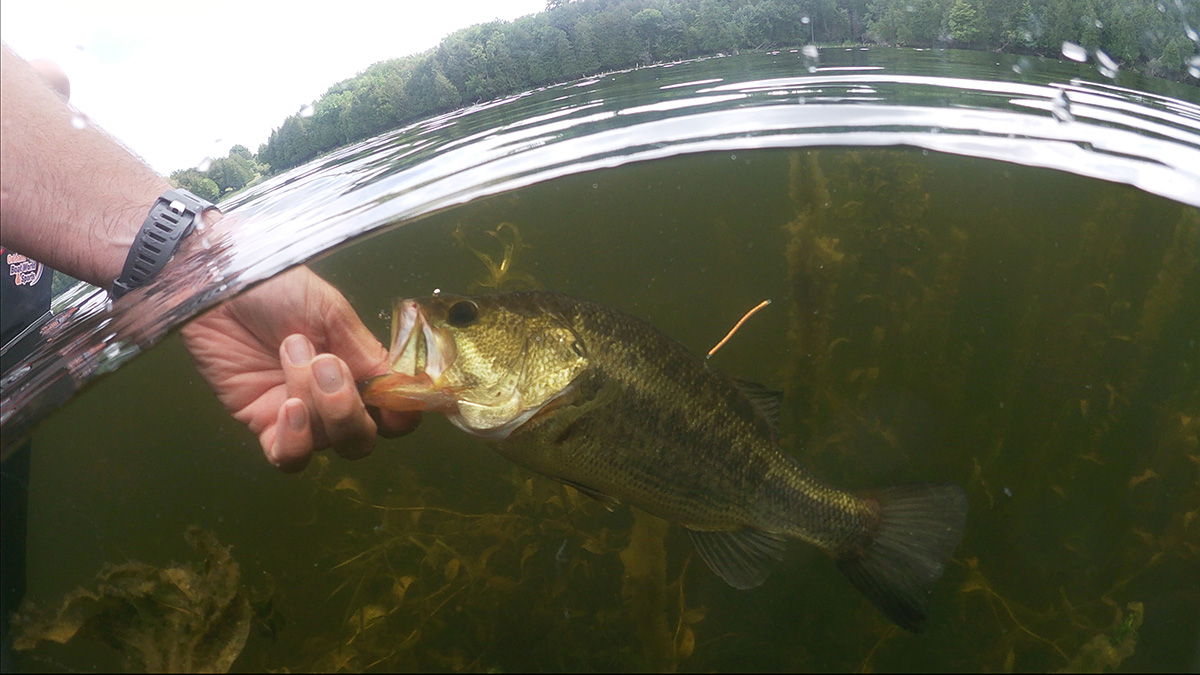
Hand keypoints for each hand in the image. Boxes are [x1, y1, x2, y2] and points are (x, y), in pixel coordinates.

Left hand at [180, 266, 418, 470]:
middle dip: (350, 408)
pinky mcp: (261, 423)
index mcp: (360, 368)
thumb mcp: (330, 310)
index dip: (401, 412)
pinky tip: (287, 407)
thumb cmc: (276, 286)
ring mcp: (299, 415)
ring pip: (328, 443)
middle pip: (363, 438)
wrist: (216, 284)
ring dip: (316, 404)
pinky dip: (295, 439)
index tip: (395, 396)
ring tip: (292, 356)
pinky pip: (288, 457)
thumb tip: (401, 389)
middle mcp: (334, 398)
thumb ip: (366, 352)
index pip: (396, 411)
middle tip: (326, 363)